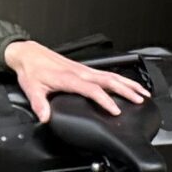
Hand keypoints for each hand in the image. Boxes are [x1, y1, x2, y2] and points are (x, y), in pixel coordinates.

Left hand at [3, 41, 148, 122]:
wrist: (29, 54)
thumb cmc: (32, 70)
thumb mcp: (32, 88)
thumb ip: (40, 104)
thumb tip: (45, 117)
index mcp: (69, 77)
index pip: (92, 89)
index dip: (105, 100)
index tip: (115, 110)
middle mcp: (80, 72)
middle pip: (109, 80)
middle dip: (127, 89)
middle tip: (140, 99)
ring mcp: (84, 70)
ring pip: (111, 75)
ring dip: (128, 84)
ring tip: (143, 92)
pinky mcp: (85, 69)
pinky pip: (107, 74)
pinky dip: (121, 80)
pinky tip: (128, 85)